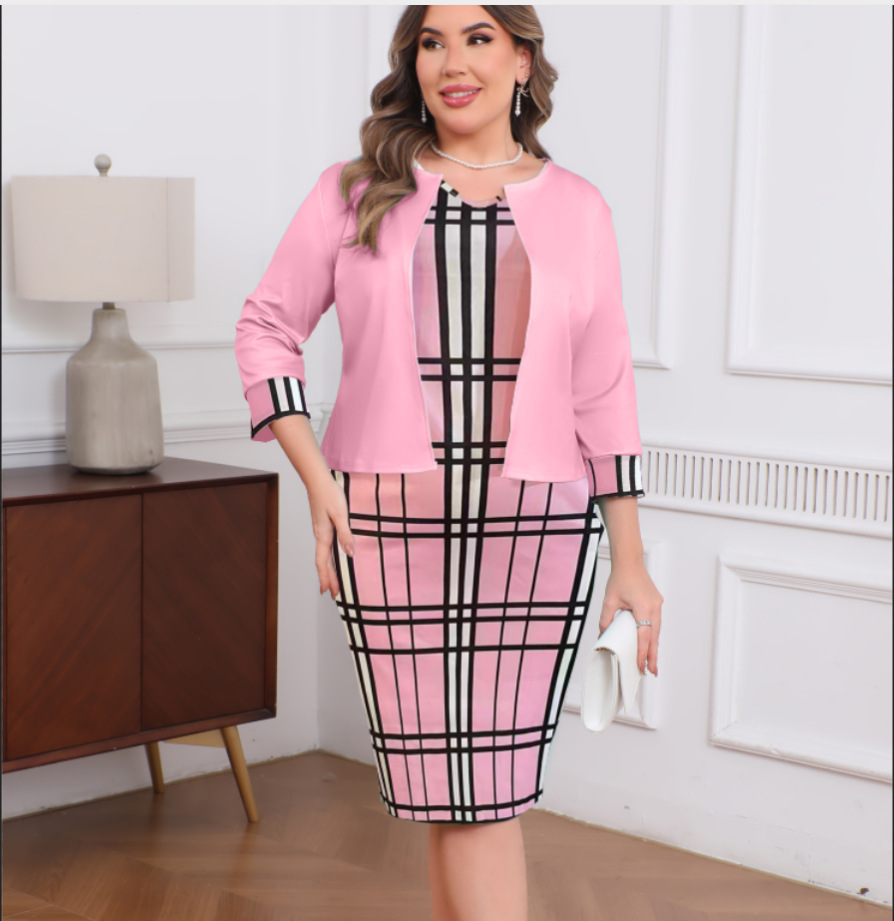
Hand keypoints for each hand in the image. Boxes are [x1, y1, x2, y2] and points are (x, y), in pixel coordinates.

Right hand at [306, 475, 354, 600]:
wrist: (318, 480)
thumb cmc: (329, 494)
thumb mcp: (340, 514)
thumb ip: (345, 534)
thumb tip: (350, 553)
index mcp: (323, 535)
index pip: (323, 562)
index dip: (327, 578)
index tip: (329, 592)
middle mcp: (320, 535)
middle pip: (323, 562)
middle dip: (328, 578)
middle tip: (333, 594)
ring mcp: (321, 530)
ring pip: (324, 555)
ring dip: (328, 570)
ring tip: (332, 581)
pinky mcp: (323, 525)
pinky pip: (326, 547)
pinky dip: (329, 558)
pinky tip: (333, 558)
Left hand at [598, 558, 663, 676]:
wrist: (630, 561)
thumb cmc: (620, 578)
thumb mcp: (609, 600)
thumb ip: (606, 619)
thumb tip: (603, 635)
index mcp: (643, 607)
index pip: (643, 636)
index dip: (642, 653)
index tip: (641, 666)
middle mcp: (654, 607)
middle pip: (654, 637)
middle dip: (652, 656)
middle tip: (652, 671)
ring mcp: (657, 604)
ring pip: (656, 631)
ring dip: (654, 646)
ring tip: (651, 661)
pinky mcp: (657, 602)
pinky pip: (656, 622)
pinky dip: (653, 634)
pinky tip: (650, 642)